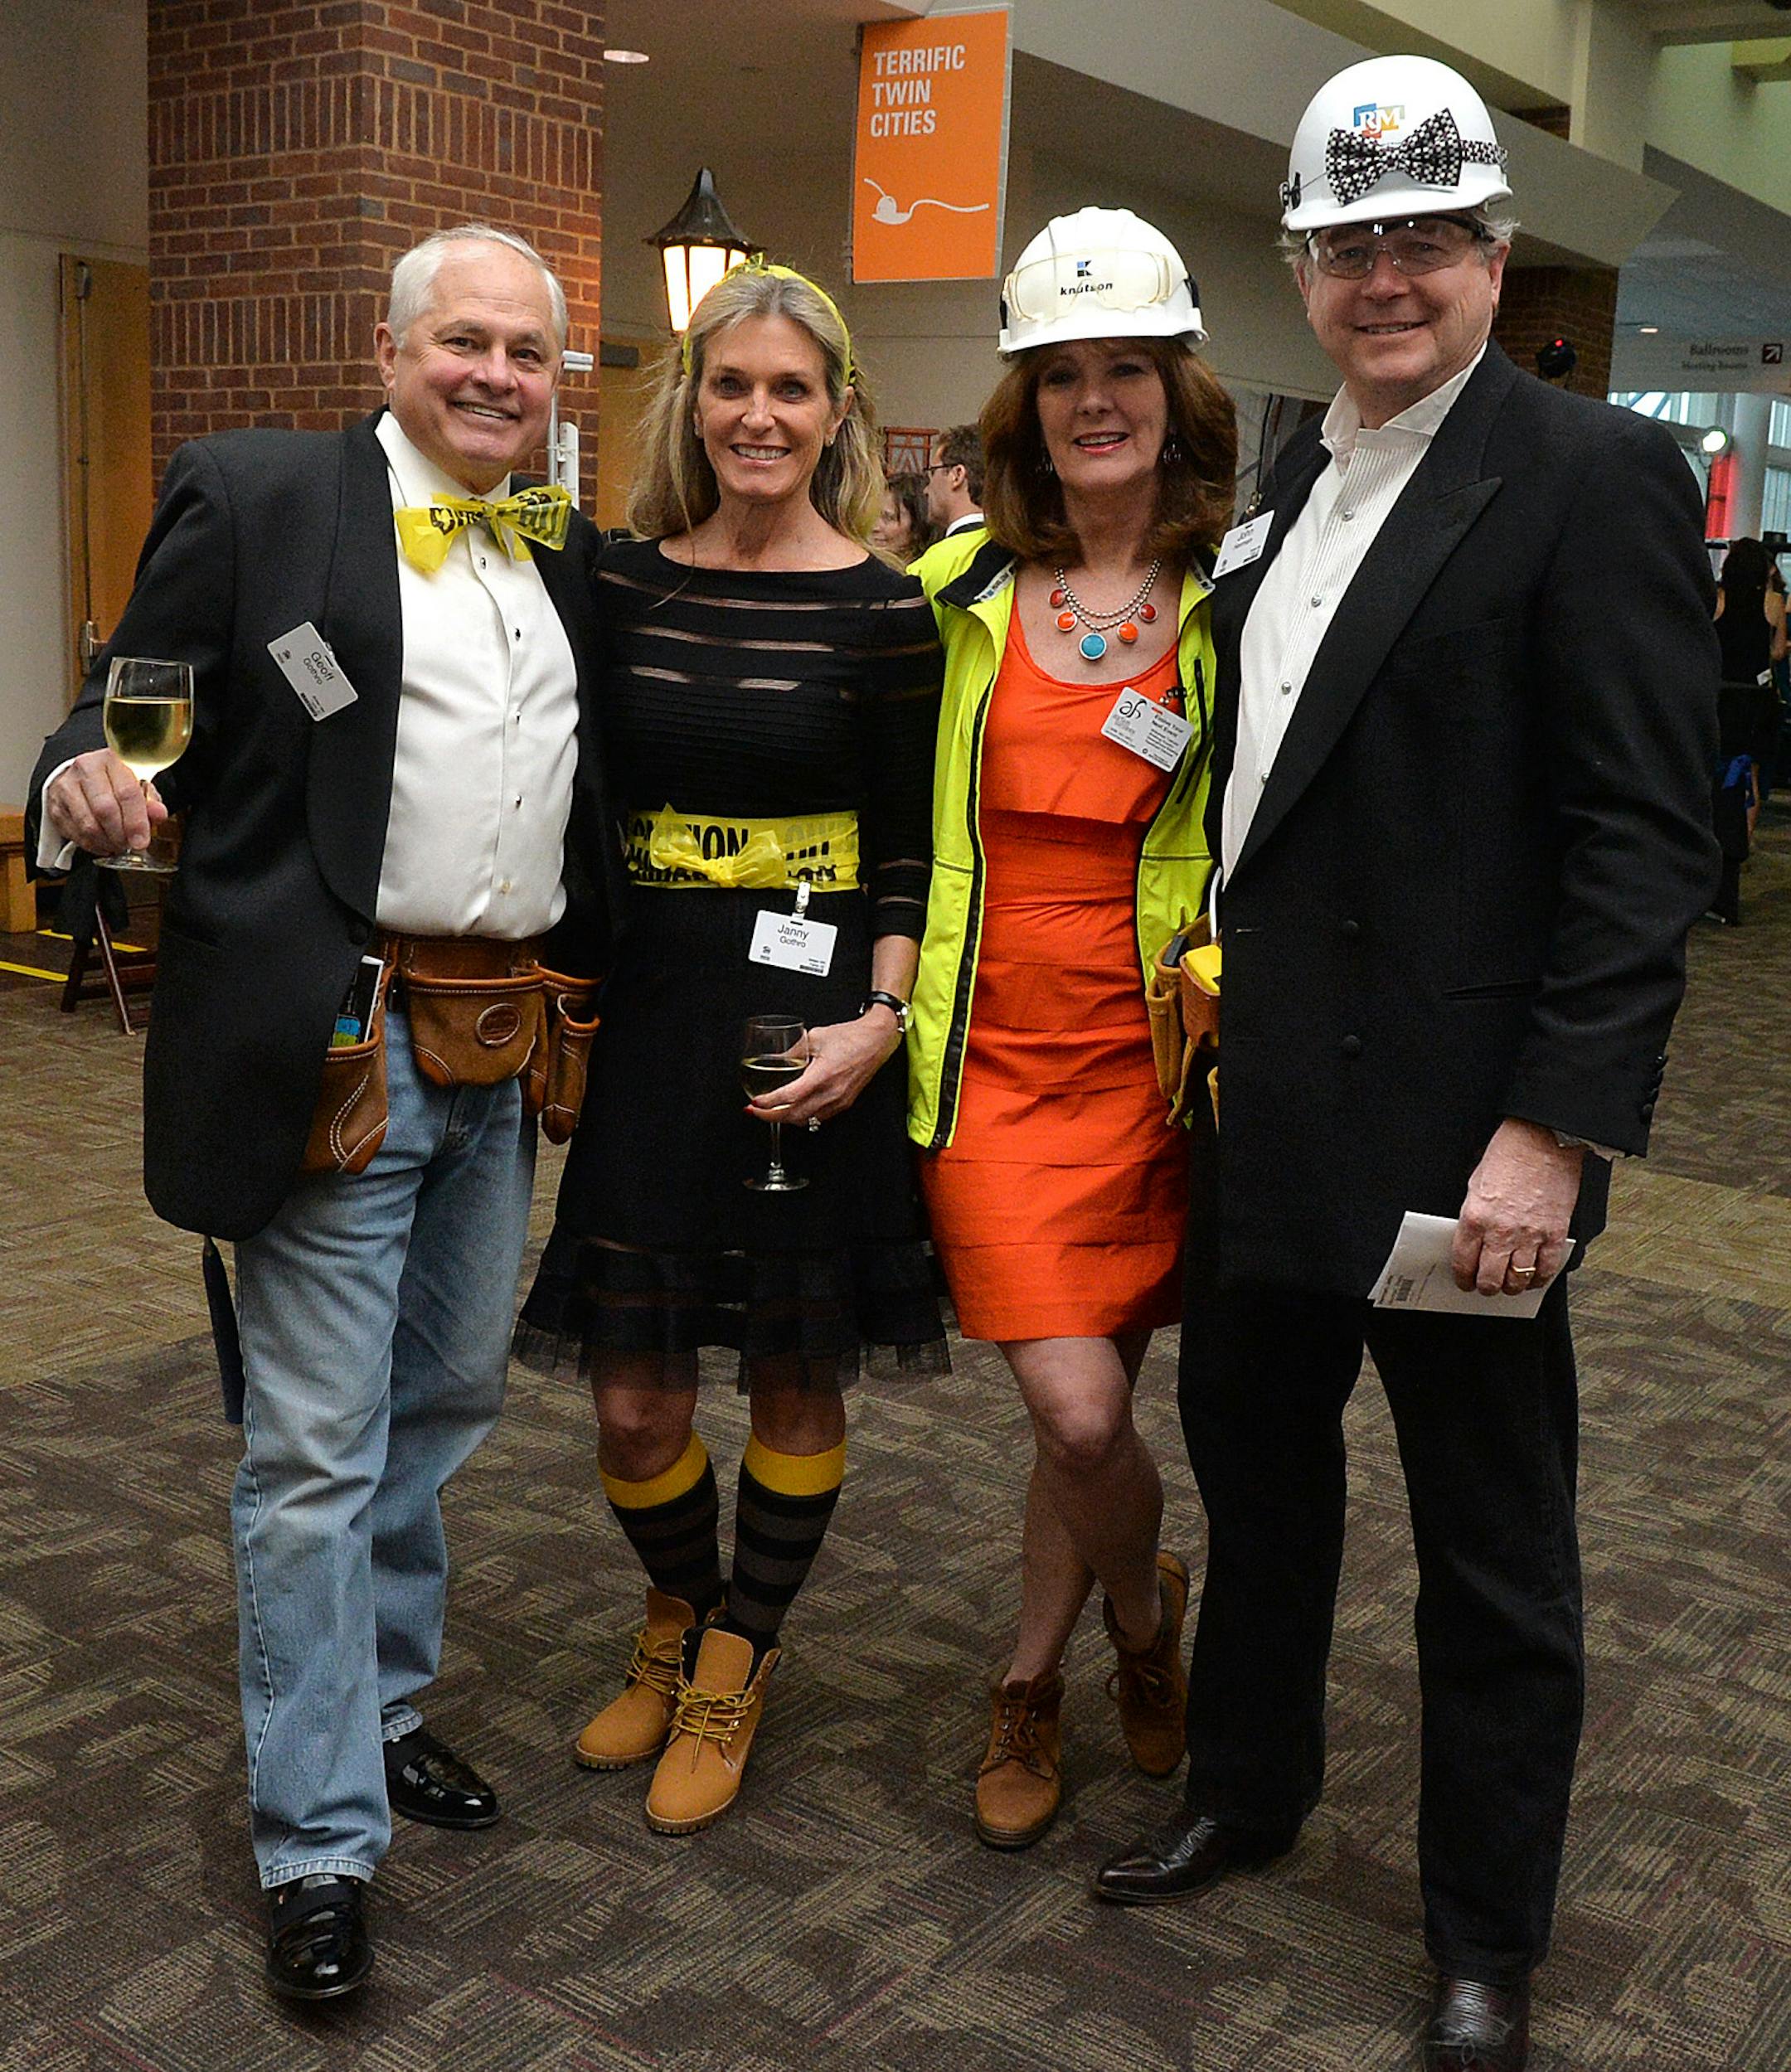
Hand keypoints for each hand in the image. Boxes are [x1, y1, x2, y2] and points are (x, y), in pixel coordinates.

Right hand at [46, 750, 166, 857]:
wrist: (83, 776)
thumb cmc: (114, 781)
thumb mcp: (138, 785)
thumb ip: (151, 801)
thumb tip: (158, 813)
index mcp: (111, 760)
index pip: (126, 793)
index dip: (136, 821)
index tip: (142, 840)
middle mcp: (85, 769)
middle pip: (105, 809)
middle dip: (120, 834)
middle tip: (129, 844)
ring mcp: (66, 786)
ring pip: (88, 824)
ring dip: (106, 841)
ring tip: (118, 844)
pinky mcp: (55, 805)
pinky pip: (75, 832)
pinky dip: (92, 844)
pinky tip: (103, 843)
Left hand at [745, 1006, 902, 1126]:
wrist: (877, 1040)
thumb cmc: (850, 1036)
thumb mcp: (816, 1036)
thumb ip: (794, 1050)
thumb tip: (777, 1060)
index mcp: (823, 1074)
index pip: (790, 1096)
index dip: (769, 1103)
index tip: (755, 1103)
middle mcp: (832, 1092)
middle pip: (795, 1115)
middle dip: (770, 1116)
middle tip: (755, 1111)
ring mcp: (839, 1101)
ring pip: (806, 1120)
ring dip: (785, 1119)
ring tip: (770, 1112)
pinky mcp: (844, 1104)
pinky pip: (818, 1118)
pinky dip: (802, 1117)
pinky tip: (793, 1110)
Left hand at [1451, 1118, 1582, 1295]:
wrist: (1543, 1139)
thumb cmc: (1509, 1154)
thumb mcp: (1476, 1184)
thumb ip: (1474, 1216)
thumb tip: (1473, 1239)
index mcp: (1475, 1217)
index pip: (1463, 1262)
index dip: (1462, 1278)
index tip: (1464, 1281)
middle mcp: (1500, 1231)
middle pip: (1490, 1278)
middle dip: (1485, 1287)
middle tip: (1485, 1286)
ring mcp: (1530, 1235)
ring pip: (1518, 1279)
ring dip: (1511, 1287)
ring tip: (1509, 1284)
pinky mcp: (1555, 1233)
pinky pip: (1547, 1268)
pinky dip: (1540, 1278)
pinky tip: (1534, 1278)